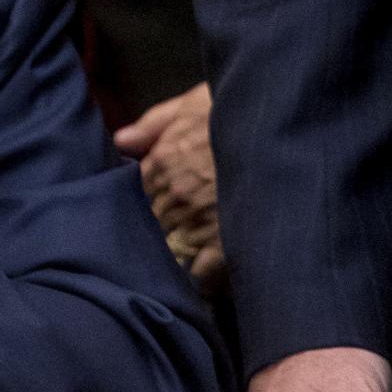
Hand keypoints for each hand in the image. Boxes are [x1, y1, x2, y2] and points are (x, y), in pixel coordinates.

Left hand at [113, 83, 223, 280]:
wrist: (272, 127)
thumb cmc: (230, 112)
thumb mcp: (188, 105)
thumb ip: (152, 125)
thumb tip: (120, 141)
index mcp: (159, 165)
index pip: (133, 196)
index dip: (140, 205)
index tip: (145, 214)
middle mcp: (173, 197)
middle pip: (150, 227)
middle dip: (155, 234)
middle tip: (162, 244)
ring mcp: (198, 222)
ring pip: (170, 252)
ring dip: (173, 259)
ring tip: (177, 270)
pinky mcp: (225, 244)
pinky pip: (201, 275)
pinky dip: (200, 283)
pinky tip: (202, 286)